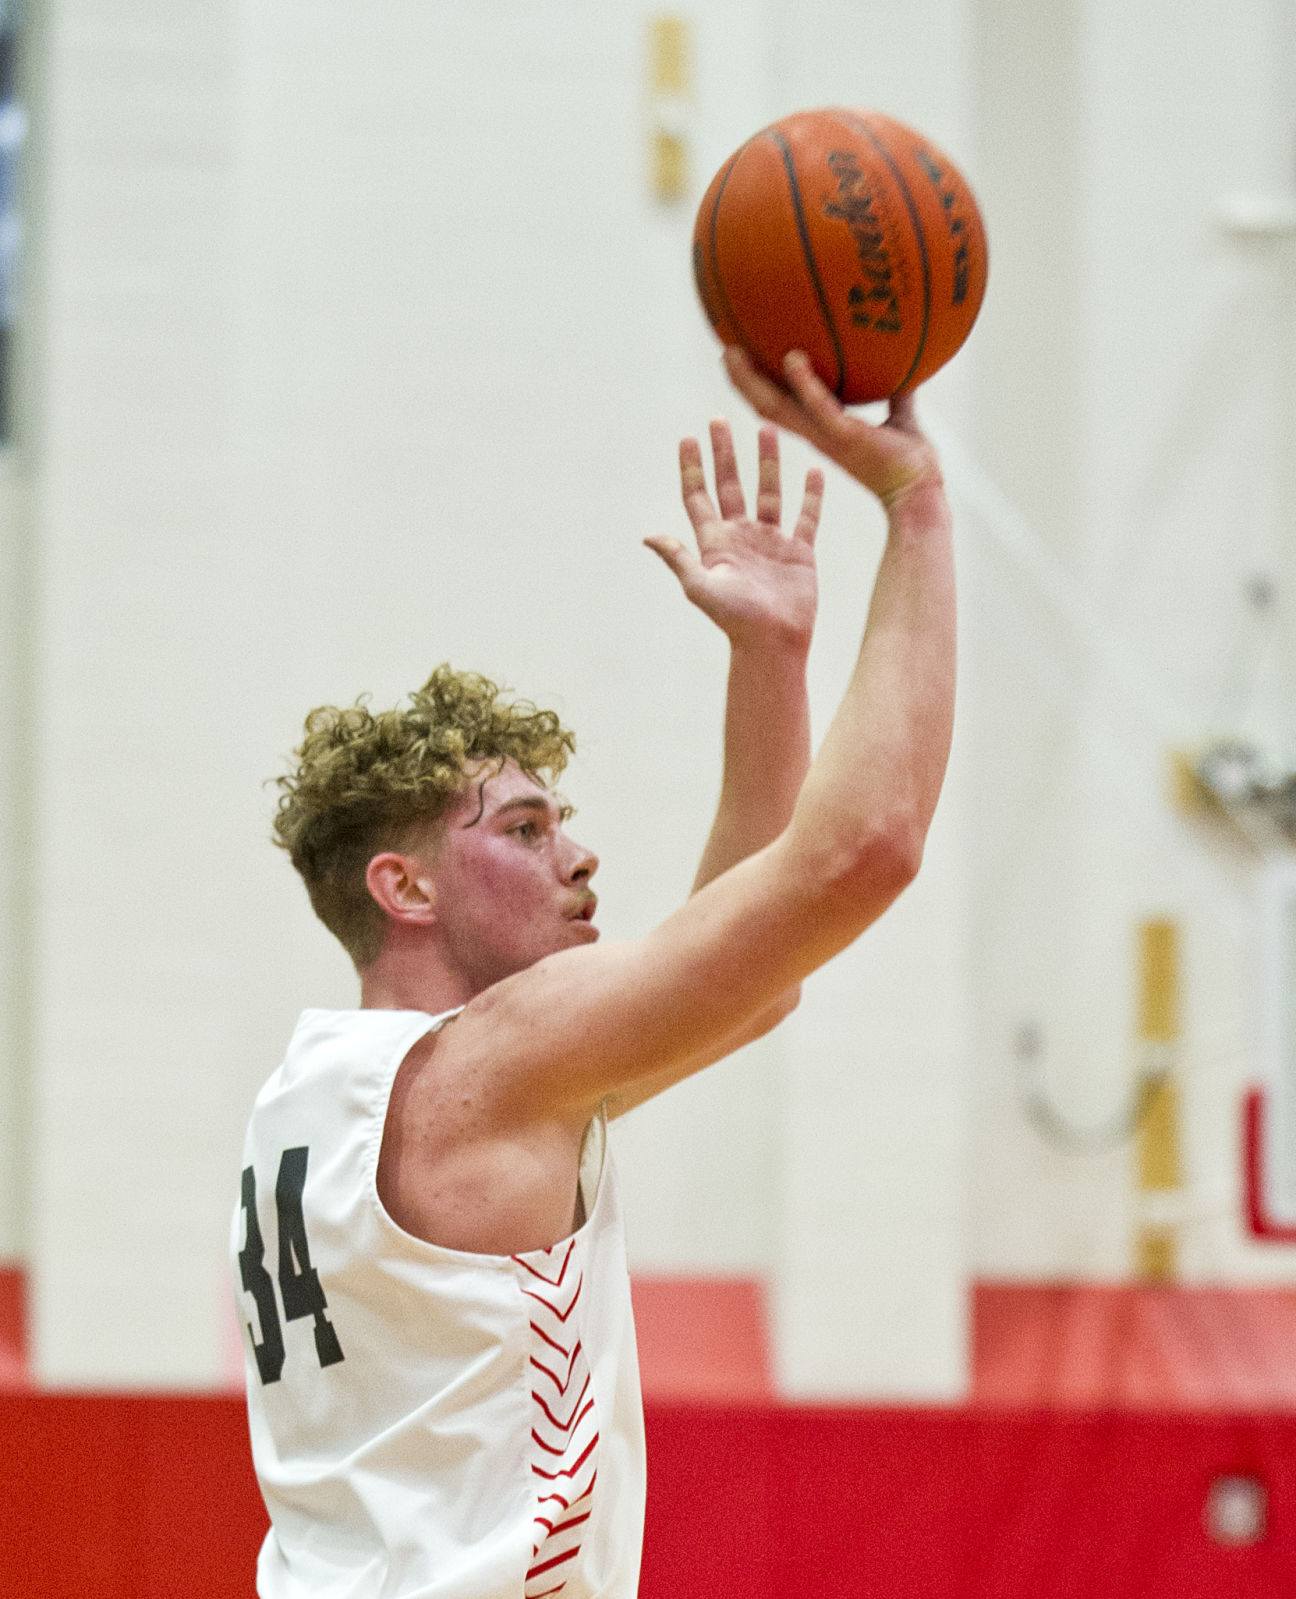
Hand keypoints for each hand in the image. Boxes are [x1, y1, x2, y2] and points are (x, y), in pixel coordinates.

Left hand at [645, 420, 821, 650]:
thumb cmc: (735, 620)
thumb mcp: (701, 587)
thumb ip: (678, 559)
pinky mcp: (799, 552)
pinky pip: (806, 516)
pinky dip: (811, 495)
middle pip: (730, 486)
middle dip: (724, 453)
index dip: (691, 468)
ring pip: (769, 492)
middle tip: (718, 420)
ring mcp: (771, 543)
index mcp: (715, 543)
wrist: (773, 643)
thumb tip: (648, 537)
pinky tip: (814, 470)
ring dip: (767, 462)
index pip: (699, 498)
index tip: (687, 438)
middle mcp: (741, 537)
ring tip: (766, 429)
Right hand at [723, 347, 942, 511]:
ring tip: (732, 353)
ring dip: (751, 381)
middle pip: (767, 407)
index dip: (761, 387)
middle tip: (726, 351)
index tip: (746, 361)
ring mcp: (827, 438)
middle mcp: (817, 436)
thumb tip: (906, 365)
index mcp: (823, 432)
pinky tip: (792, 358)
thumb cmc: (913, 462)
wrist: (921, 490)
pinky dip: (804, 384)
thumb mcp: (902, 417)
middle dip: (743, 381)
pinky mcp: (845, 438)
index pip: (782, 408)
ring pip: (776, 409)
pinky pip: (818, 407)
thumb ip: (897, 393)